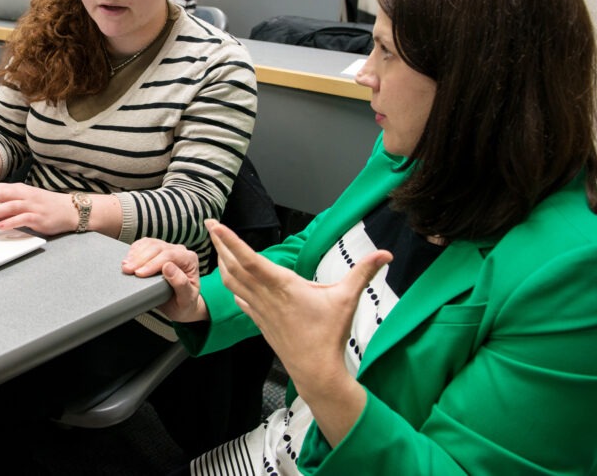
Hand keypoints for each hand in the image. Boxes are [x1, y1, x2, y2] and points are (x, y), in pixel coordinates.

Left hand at [0, 183, 76, 234]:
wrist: (70, 210)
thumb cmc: (47, 206)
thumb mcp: (26, 200)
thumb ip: (9, 204)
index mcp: (20, 189)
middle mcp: (25, 195)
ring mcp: (32, 205)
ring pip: (9, 205)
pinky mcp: (39, 217)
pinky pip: (22, 218)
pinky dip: (10, 222)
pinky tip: (0, 227)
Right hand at [123, 237, 207, 322]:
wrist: (180, 304)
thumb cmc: (185, 302)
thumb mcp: (186, 298)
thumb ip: (181, 283)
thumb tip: (168, 267)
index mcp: (190, 259)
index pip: (170, 255)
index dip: (153, 263)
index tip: (140, 274)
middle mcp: (180, 251)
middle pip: (158, 247)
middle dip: (141, 259)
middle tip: (128, 270)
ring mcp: (168, 248)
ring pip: (150, 244)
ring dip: (136, 254)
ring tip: (125, 266)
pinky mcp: (157, 251)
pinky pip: (145, 244)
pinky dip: (135, 250)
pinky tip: (128, 259)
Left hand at [209, 219, 390, 442]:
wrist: (315, 371)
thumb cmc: (329, 334)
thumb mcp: (347, 299)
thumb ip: (363, 272)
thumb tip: (386, 254)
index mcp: (282, 285)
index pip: (250, 259)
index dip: (231, 241)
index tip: (216, 226)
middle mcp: (265, 295)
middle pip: (234, 266)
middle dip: (220, 244)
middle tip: (209, 226)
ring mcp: (259, 309)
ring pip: (232, 282)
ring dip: (223, 263)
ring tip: (217, 247)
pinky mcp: (260, 321)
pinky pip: (240, 299)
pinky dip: (232, 286)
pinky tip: (231, 282)